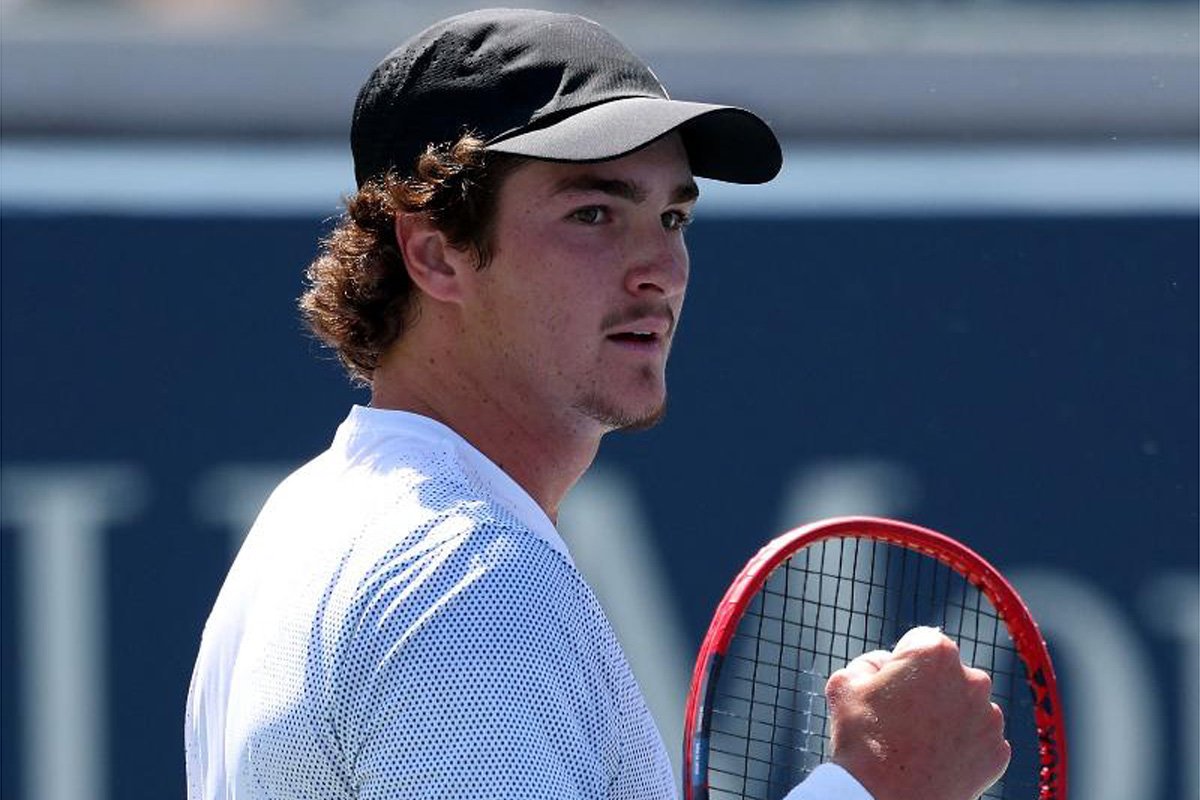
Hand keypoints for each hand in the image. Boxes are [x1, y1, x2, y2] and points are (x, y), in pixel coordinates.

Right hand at [825, 626, 1010, 799]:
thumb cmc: (862, 739)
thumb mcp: (845, 683)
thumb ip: (870, 661)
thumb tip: (887, 666)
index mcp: (935, 652)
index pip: (920, 641)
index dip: (900, 662)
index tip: (889, 687)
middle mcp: (972, 678)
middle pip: (948, 672)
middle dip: (929, 687)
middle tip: (902, 716)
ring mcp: (989, 718)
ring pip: (966, 704)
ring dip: (947, 715)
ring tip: (918, 742)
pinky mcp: (997, 752)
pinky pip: (978, 737)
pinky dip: (961, 744)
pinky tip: (936, 759)